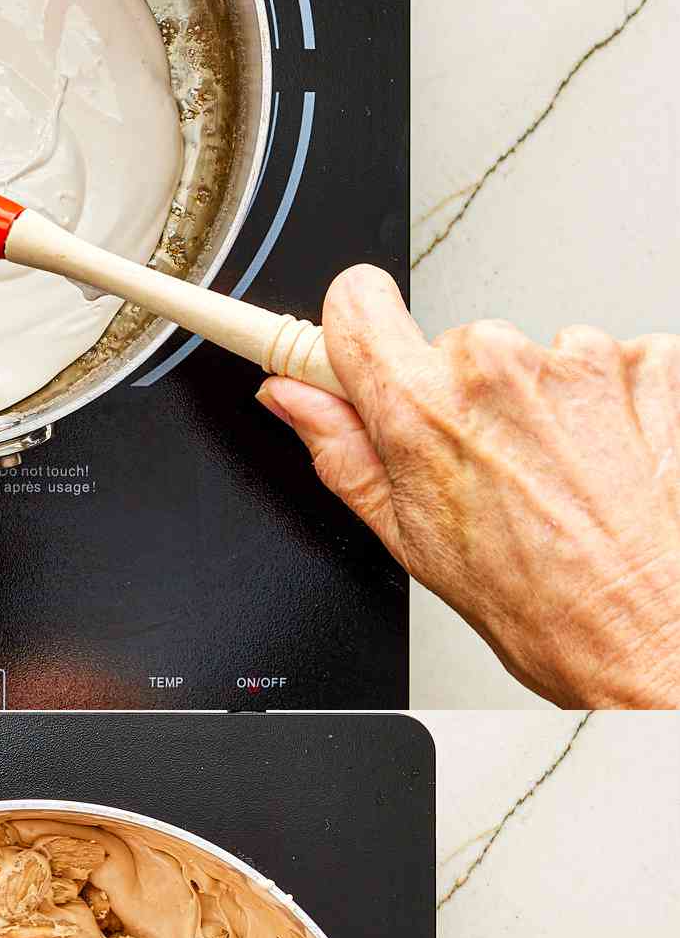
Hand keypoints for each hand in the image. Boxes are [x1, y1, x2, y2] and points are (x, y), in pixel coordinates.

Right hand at [258, 268, 679, 707]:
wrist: (645, 634)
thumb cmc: (541, 606)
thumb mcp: (409, 538)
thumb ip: (341, 450)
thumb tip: (292, 399)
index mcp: (426, 409)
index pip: (356, 303)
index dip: (355, 330)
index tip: (360, 352)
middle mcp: (500, 369)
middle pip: (456, 343)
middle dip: (466, 397)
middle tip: (492, 468)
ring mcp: (582, 361)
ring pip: (535, 357)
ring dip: (543, 405)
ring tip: (557, 478)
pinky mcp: (650, 363)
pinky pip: (609, 364)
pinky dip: (607, 407)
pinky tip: (602, 464)